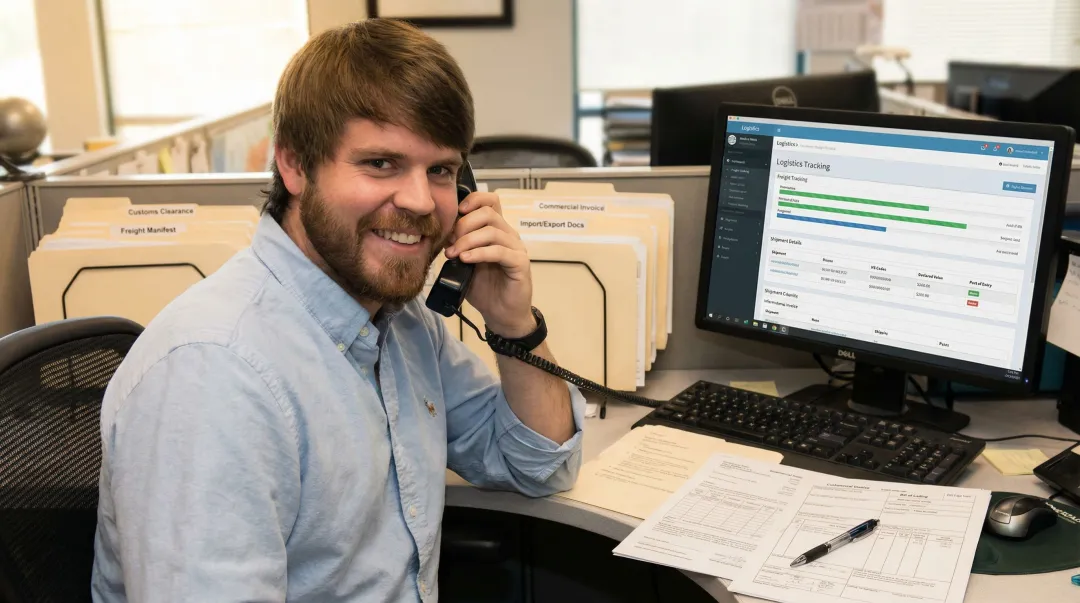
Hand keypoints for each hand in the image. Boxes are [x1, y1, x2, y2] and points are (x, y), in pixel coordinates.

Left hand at [443, 192, 535, 336]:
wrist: (501, 314)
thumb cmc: (485, 289)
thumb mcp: (465, 264)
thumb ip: (458, 247)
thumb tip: (443, 235)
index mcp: (496, 230)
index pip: (490, 201)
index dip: (473, 200)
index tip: (456, 213)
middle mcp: (509, 235)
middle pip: (488, 213)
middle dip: (463, 225)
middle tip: (450, 242)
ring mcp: (516, 248)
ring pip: (492, 231)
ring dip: (468, 241)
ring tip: (454, 254)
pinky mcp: (520, 264)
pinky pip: (500, 251)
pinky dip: (480, 253)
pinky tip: (466, 260)